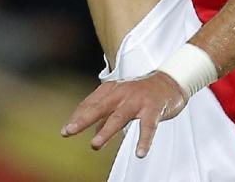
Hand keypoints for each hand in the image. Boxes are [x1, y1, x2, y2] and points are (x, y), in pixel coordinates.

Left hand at [61, 71, 186, 158]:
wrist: (169, 81)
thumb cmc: (141, 92)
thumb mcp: (120, 99)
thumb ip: (106, 114)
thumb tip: (93, 131)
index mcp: (111, 89)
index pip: (90, 103)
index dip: (77, 117)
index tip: (66, 130)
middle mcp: (122, 93)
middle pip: (99, 108)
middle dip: (82, 120)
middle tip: (68, 132)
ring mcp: (137, 100)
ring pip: (119, 117)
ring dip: (105, 131)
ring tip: (94, 145)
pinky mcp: (153, 109)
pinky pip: (148, 126)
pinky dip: (144, 140)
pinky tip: (139, 153)